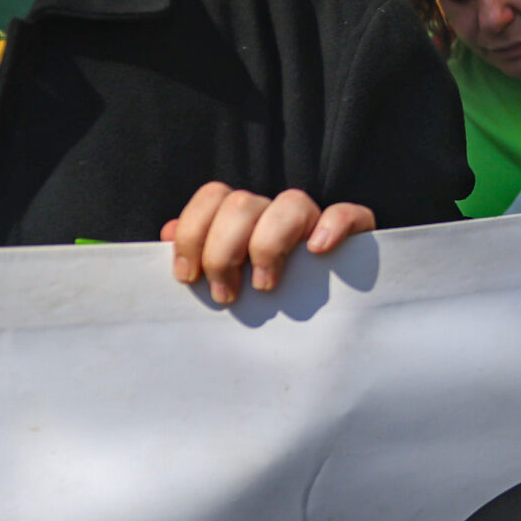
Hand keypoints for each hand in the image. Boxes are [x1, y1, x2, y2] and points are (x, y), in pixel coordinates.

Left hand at [164, 182, 374, 305]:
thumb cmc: (261, 298)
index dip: (192, 233)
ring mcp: (314, 219)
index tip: (187, 276)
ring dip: (268, 246)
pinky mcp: (354, 232)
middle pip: (241, 204)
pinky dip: (332, 226)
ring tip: (265, 286)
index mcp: (242, 216)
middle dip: (223, 252)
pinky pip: (347, 213)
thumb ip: (195, 254)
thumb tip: (166, 234)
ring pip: (291, 203)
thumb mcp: (222, 279)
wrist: (323, 324)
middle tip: (225, 295)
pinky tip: (317, 251)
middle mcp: (274, 210)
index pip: (212, 197)